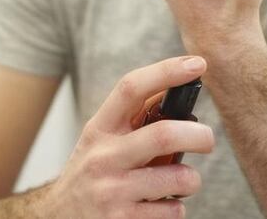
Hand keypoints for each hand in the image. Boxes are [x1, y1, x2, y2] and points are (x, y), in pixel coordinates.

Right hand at [42, 56, 214, 217]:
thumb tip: (173, 91)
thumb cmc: (91, 173)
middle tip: (208, 140)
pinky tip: (163, 205)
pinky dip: (177, 207)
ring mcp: (112, 191)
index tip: (196, 63)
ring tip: (184, 181)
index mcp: (100, 128)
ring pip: (178, 178)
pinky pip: (172, 211)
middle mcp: (103, 157)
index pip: (131, 88)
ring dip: (191, 180)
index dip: (167, 71)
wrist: (58, 218)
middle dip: (199, 136)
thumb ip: (133, 120)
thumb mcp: (101, 140)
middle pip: (164, 135)